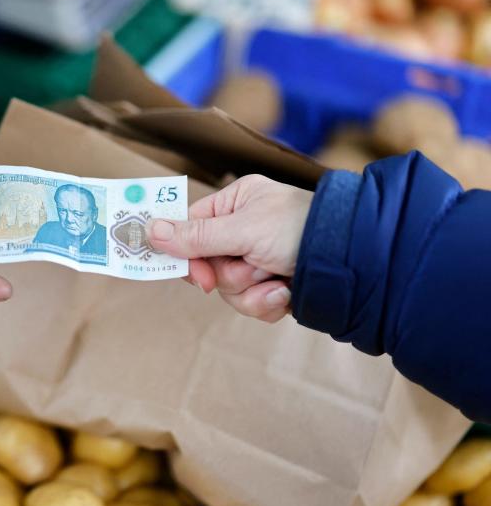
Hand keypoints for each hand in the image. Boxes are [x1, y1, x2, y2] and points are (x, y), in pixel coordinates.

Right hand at [146, 175, 312, 322]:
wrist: (355, 261)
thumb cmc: (302, 230)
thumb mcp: (243, 230)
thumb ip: (195, 236)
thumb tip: (149, 230)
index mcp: (236, 203)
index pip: (190, 228)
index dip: (187, 254)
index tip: (195, 274)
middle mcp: (243, 229)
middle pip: (207, 264)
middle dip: (230, 275)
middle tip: (250, 272)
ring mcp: (257, 259)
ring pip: (227, 288)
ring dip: (251, 291)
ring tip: (277, 280)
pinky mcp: (270, 285)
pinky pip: (249, 303)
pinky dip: (266, 302)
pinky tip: (285, 293)